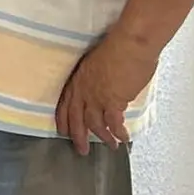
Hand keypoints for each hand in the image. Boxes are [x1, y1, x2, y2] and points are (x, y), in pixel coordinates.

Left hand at [55, 30, 160, 154]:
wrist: (130, 44)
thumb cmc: (117, 47)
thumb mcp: (97, 62)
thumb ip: (96, 77)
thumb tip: (103, 86)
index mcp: (78, 78)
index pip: (66, 103)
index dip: (65, 119)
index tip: (63, 131)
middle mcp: (83, 89)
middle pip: (76, 118)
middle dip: (78, 135)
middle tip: (81, 150)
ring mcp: (96, 96)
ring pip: (94, 124)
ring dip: (102, 137)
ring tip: (110, 145)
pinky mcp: (113, 101)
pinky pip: (113, 123)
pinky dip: (118, 133)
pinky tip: (123, 138)